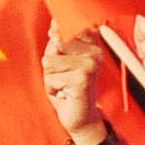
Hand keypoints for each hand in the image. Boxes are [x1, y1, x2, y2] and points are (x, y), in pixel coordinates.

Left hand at [42, 28, 111, 144]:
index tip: (58, 38)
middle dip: (52, 62)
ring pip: (49, 61)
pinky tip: (65, 93)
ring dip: (50, 76)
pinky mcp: (82, 80)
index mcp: (92, 44)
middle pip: (55, 43)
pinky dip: (52, 88)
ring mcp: (90, 65)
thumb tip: (54, 27)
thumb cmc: (67, 87)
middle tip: (63, 75)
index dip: (57, 33)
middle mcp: (95, 52)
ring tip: (63, 84)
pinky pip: (51, 78)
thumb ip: (56, 42)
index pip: (68, 27)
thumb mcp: (58, 60)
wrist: (80, 118)